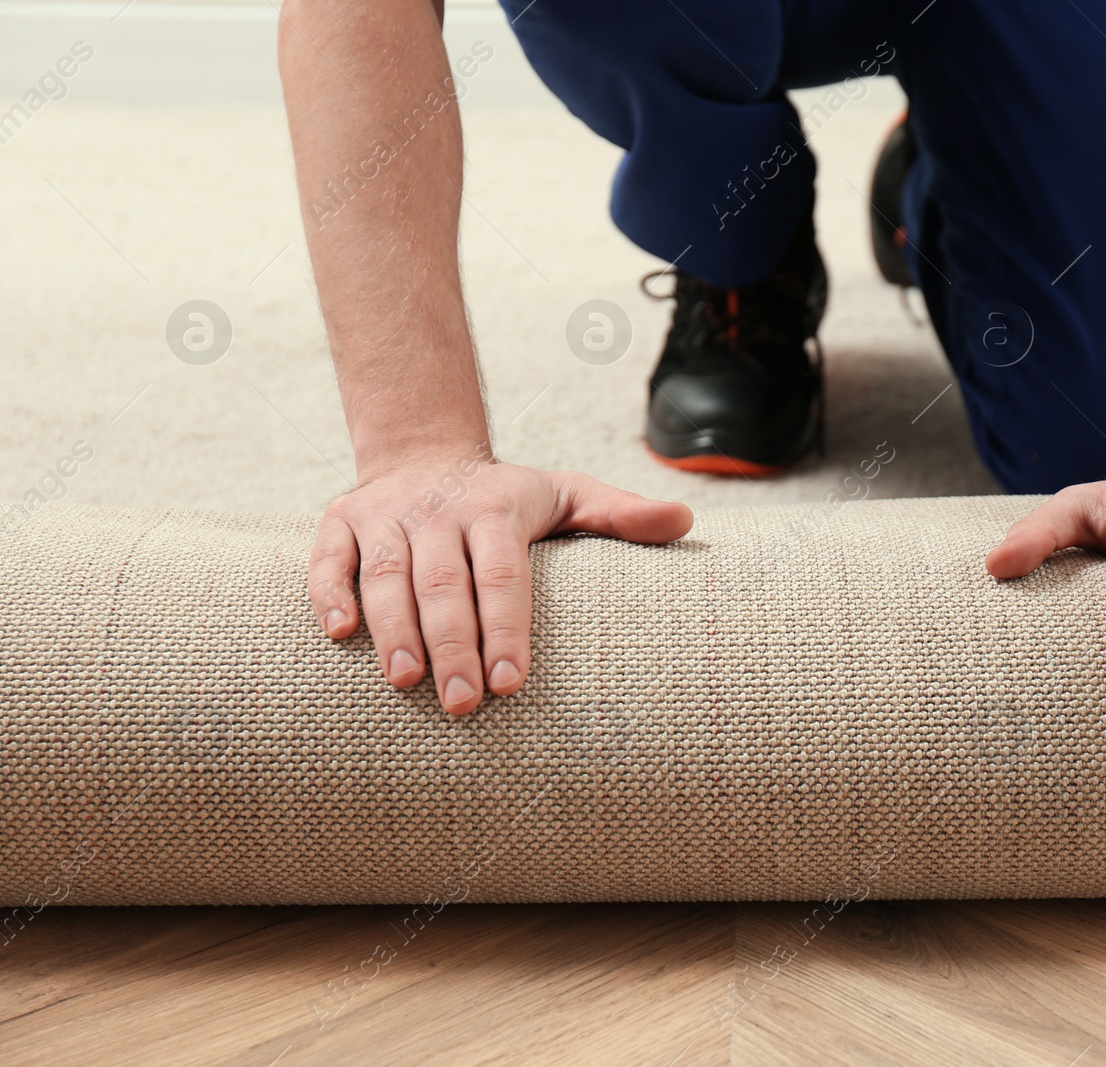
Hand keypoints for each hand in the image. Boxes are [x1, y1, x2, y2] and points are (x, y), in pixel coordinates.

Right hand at [307, 449, 692, 714]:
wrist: (427, 451)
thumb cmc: (509, 496)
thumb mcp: (568, 495)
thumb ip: (620, 514)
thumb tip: (684, 521)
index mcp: (497, 510)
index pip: (503, 574)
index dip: (507, 627)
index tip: (511, 682)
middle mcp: (439, 511)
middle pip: (444, 583)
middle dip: (453, 644)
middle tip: (461, 704)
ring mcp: (387, 517)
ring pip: (386, 575)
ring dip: (392, 629)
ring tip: (405, 681)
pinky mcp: (342, 522)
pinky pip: (330, 558)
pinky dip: (329, 592)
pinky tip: (339, 634)